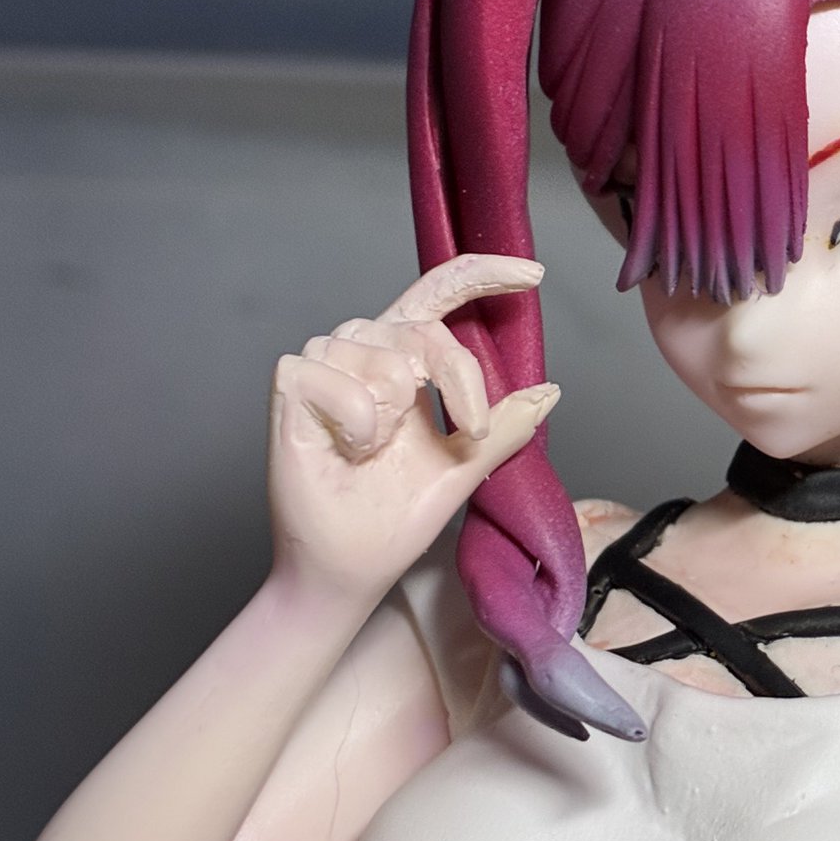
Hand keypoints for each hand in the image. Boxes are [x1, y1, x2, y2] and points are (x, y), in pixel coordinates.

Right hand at [267, 254, 558, 601]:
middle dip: (459, 382)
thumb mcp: (465, 465)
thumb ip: (503, 426)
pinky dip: (359, 425)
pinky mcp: (291, 380)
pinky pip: (343, 383)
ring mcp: (324, 361)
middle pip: (426, 329)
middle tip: (469, 430)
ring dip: (394, 419)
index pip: (441, 293)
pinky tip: (346, 450)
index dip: (485, 273)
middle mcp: (365, 347)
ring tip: (372, 450)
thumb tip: (549, 391)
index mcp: (406, 356)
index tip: (535, 273)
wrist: (349, 567)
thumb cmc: (394, 518)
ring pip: (387, 360)